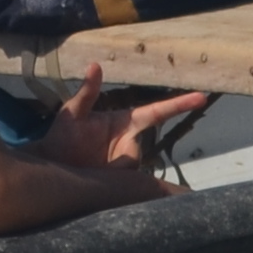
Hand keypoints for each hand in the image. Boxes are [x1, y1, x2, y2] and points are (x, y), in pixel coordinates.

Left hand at [37, 68, 204, 177]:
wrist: (51, 167)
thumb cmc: (61, 137)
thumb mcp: (72, 114)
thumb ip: (87, 93)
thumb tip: (95, 65)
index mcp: (124, 123)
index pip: (156, 112)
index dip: (178, 104)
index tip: (201, 97)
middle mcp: (130, 143)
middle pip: (138, 153)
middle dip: (120, 162)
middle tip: (95, 167)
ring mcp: (127, 164)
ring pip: (131, 173)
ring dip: (110, 175)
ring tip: (84, 173)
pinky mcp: (121, 184)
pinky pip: (125, 187)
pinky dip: (112, 187)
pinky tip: (94, 185)